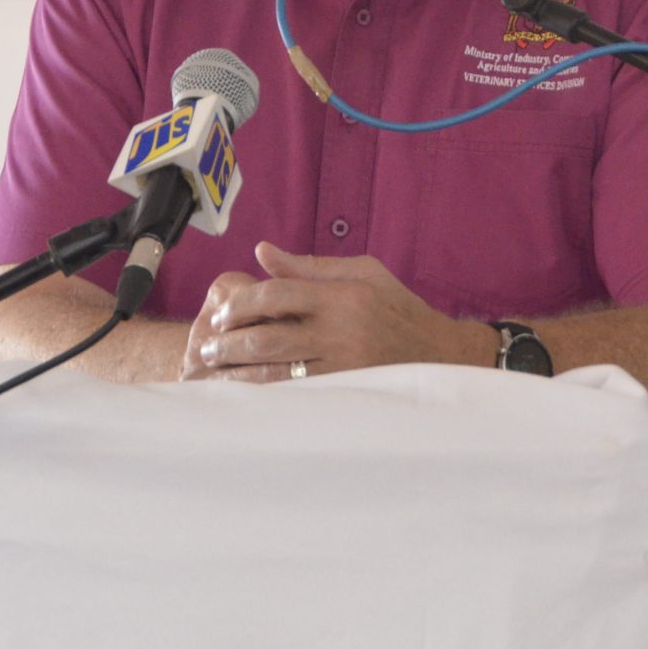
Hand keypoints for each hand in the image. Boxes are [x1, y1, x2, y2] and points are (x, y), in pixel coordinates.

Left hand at [179, 242, 492, 381]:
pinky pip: (293, 397)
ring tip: (212, 373)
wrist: (441, 356)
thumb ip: (310, 266)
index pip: (279, 294)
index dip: (243, 303)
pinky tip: (241, 395)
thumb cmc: (398, 308)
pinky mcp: (344, 394)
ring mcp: (343, 367)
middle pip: (269, 336)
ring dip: (237, 374)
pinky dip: (262, 396)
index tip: (221, 312)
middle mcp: (341, 332)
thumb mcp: (364, 273)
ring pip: (276, 372)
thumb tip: (262, 251)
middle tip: (206, 347)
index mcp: (343, 296)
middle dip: (229, 343)